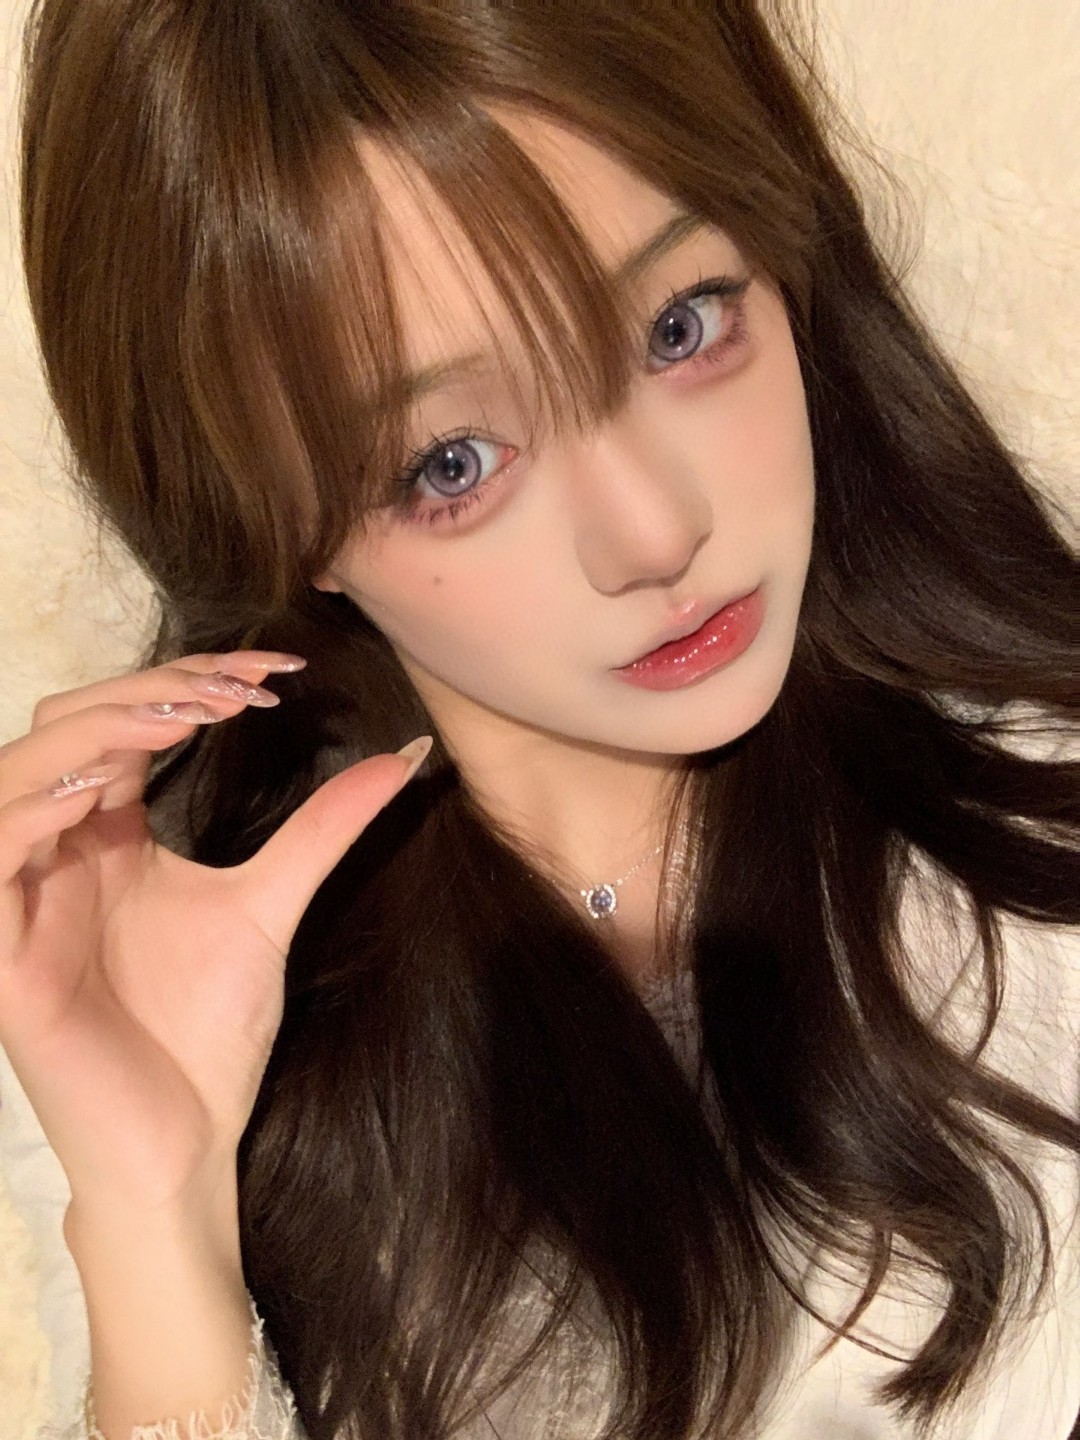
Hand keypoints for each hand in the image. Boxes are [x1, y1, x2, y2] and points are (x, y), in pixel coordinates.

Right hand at [0, 650, 428, 1217]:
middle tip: (234, 691)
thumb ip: (325, 828)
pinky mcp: (4, 958)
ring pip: (12, 777)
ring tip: (178, 721)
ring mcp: (20, 903)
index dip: (185, 684)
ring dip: (90, 734)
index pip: (122, 726)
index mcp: (107, 839)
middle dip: (142, 691)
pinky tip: (101, 791)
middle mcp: (55, 856)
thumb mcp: (273, 905)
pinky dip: (29, 810)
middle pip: (62, 729)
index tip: (275, 677)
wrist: (184, 1143)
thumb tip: (406, 758)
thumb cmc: (208, 1033)